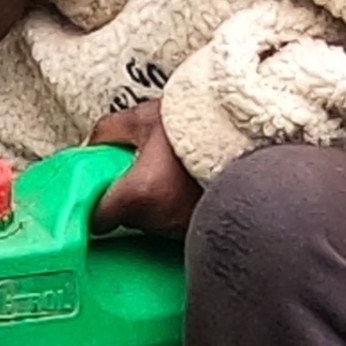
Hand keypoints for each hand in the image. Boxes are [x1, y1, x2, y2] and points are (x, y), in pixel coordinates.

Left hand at [87, 101, 202, 234]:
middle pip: (127, 219)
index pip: (98, 218)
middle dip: (128, 197)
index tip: (94, 193)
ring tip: (168, 173)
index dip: (92, 204)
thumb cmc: (202, 121)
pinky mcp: (203, 228)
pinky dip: (177, 207)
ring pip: (153, 222)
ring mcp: (184, 228)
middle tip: (137, 170)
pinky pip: (178, 223)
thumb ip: (109, 131)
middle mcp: (161, 219)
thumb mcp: (146, 117)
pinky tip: (186, 185)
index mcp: (141, 193)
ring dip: (154, 204)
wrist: (253, 129)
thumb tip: (93, 144)